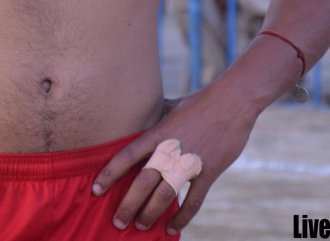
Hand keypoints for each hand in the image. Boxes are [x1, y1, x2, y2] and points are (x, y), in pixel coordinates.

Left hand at [93, 82, 256, 234]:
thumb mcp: (171, 106)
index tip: (96, 189)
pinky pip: (193, 201)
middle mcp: (170, 150)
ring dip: (150, 214)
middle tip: (118, 220)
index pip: (127, 156)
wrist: (233, 101)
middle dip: (127, 204)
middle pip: (142, 182)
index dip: (109, 173)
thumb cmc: (199, 101)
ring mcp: (190, 162)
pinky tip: (171, 228)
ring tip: (140, 226)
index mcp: (158, 133)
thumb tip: (139, 118)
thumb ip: (154, 117)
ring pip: (164, 195)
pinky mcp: (208, 171)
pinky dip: (181, 217)